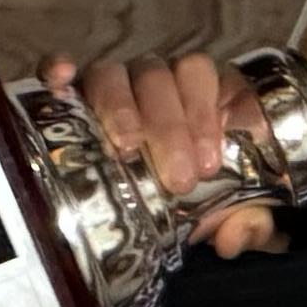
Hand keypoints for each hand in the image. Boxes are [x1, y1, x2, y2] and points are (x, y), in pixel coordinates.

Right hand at [49, 50, 287, 259]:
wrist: (149, 225)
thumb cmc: (200, 202)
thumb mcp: (232, 214)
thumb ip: (249, 222)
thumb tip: (234, 235)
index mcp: (197, 94)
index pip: (199, 74)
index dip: (204, 112)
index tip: (208, 162)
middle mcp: (153, 83)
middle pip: (157, 75)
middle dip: (169, 125)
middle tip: (177, 179)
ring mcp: (110, 88)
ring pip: (112, 73)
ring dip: (121, 106)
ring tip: (126, 148)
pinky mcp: (67, 99)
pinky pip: (57, 74)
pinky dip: (58, 71)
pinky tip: (61, 81)